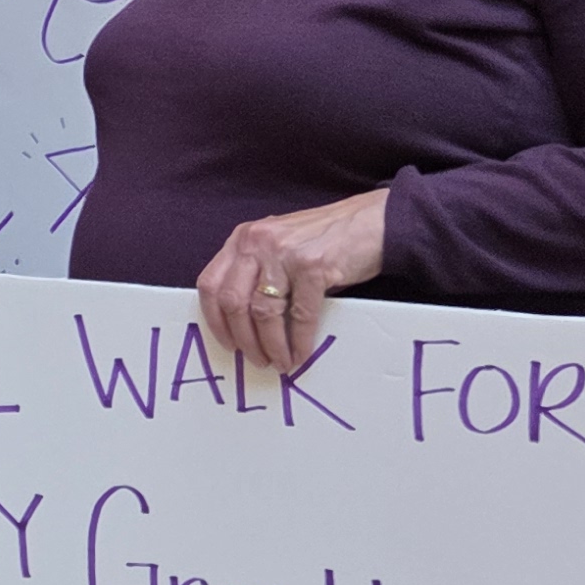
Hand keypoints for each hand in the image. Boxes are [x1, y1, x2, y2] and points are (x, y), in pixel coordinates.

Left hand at [197, 189, 386, 374]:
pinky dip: (298, 341)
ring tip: (280, 362)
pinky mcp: (312, 266)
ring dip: (270, 346)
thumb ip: (256, 272)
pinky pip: (299, 315)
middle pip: (232, 302)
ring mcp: (284, 252)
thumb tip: (243, 324)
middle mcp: (257, 242)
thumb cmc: (326, 238)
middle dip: (243, 339)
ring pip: (262, 312)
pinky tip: (300, 354)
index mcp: (243, 238)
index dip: (215, 320)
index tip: (228, 344)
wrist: (373, 221)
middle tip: (256, 360)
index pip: (210, 284)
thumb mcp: (278, 246)